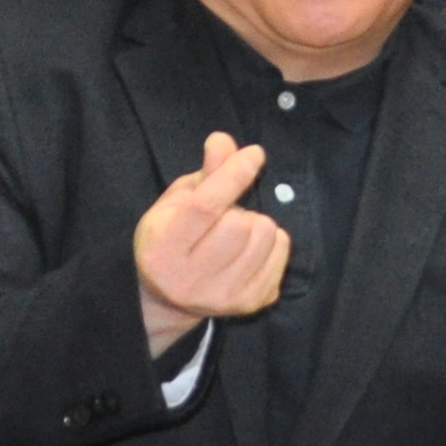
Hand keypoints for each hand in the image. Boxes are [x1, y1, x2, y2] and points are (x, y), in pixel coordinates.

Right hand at [132, 129, 286, 351]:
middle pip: (240, 223)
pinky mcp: (250, 304)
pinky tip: (250, 249)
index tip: (254, 155)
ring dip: (257, 224)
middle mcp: (190, 279)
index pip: (206, 207)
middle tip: (224, 217)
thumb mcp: (177, 201)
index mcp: (163, 247)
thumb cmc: (173, 237)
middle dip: (239, 209)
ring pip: (265, 236)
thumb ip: (205, 172)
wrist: (169, 297)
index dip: (234, 175)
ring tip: (236, 234)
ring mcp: (223, 297)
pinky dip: (272, 242)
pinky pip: (281, 253)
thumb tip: (224, 141)